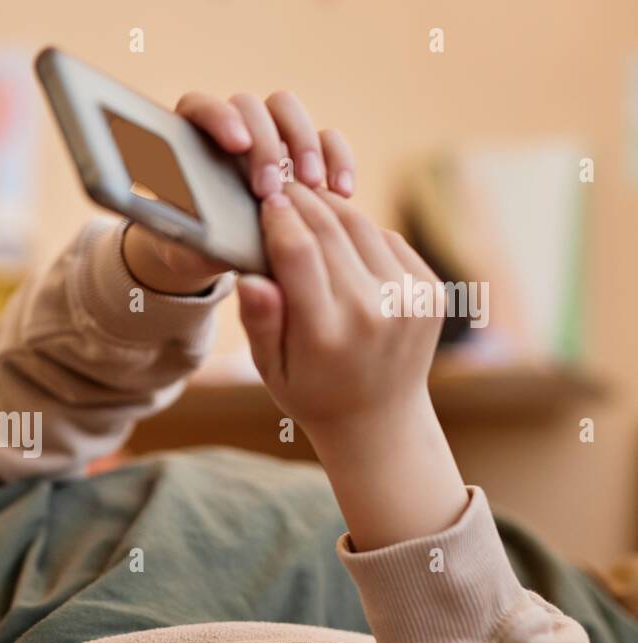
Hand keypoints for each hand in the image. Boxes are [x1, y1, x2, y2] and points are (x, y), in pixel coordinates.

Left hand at [123, 91, 355, 293]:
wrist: (219, 255)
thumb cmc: (193, 247)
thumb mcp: (187, 245)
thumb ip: (193, 233)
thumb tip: (211, 230)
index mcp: (191, 139)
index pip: (200, 107)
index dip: (219, 118)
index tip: (237, 145)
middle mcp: (231, 126)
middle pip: (251, 106)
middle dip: (265, 144)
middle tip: (269, 189)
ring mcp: (269, 133)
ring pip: (289, 111)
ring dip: (304, 144)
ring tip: (311, 188)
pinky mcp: (305, 151)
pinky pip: (328, 138)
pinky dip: (338, 159)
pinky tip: (341, 193)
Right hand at [236, 182, 466, 549]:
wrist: (380, 421)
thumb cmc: (311, 391)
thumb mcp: (270, 368)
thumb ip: (261, 321)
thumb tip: (251, 276)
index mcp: (327, 333)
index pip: (299, 251)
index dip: (279, 216)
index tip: (264, 199)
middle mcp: (373, 312)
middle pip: (331, 230)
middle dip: (303, 200)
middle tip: (281, 183)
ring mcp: (409, 300)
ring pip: (362, 227)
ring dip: (332, 207)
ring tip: (307, 199)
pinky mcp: (430, 291)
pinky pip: (387, 240)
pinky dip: (361, 231)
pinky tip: (341, 235)